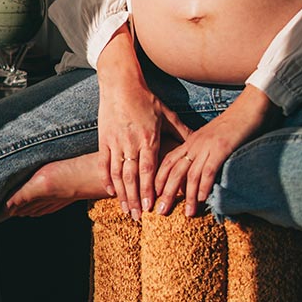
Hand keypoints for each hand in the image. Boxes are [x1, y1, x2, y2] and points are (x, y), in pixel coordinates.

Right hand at [97, 75, 192, 220]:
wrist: (119, 83)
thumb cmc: (146, 98)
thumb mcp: (167, 113)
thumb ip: (182, 131)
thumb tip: (198, 141)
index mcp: (148, 137)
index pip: (148, 169)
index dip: (148, 189)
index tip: (150, 206)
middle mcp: (130, 142)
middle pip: (132, 176)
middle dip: (134, 198)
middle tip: (137, 217)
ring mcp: (115, 142)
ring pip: (117, 173)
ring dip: (121, 194)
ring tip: (126, 210)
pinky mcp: (104, 139)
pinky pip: (103, 163)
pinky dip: (106, 179)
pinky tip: (109, 192)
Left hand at [153, 86, 281, 218]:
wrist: (249, 107)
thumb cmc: (232, 124)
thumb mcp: (211, 138)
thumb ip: (202, 152)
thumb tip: (198, 174)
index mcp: (190, 141)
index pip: (167, 162)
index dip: (159, 180)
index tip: (154, 197)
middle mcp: (195, 144)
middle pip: (174, 171)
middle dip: (166, 193)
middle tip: (161, 212)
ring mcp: (207, 146)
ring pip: (191, 174)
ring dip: (188, 196)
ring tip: (187, 213)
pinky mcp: (221, 148)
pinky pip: (209, 170)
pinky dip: (204, 186)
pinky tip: (203, 198)